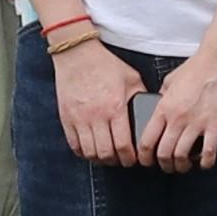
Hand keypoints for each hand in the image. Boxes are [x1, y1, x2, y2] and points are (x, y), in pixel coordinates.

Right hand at [52, 36, 145, 165]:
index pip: (123, 145)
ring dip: (100, 159)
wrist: (77, 53)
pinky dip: (83, 152)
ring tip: (107, 156)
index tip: (133, 159)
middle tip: (121, 160)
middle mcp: (96, 116)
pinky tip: (90, 150)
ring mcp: (79, 118)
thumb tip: (150, 113)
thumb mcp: (131, 78)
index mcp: (115, 107)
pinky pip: (74, 145)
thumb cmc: (105, 64)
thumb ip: (140, 97)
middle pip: (106, 153)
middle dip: (116, 161)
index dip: (130, 158)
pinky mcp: (66, 118)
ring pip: (89, 152)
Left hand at [148, 45, 216, 169]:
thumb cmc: (195, 67)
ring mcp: (197, 122)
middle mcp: (178, 118)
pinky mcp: (215, 124)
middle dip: (163, 165)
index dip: (144, 156)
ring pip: (182, 156)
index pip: (147, 141)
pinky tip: (203, 162)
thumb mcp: (169, 81)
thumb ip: (161, 98)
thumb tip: (158, 110)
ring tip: (183, 165)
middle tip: (166, 166)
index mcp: (164, 107)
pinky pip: (209, 152)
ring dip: (181, 166)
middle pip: (164, 153)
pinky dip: (205, 162)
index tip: (147, 161)